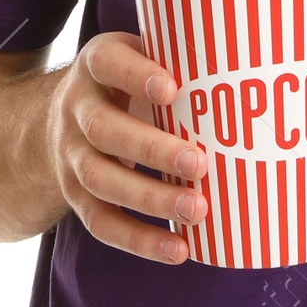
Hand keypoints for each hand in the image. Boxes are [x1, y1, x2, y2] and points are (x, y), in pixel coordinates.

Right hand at [45, 31, 208, 263]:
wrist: (58, 119)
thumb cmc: (126, 83)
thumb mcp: (141, 56)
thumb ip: (177, 58)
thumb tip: (247, 67)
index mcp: (96, 66)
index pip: (108, 63)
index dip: (135, 75)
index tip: (172, 88)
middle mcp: (76, 110)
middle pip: (104, 130)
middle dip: (151, 149)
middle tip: (199, 163)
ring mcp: (70, 156)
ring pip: (101, 180)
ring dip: (150, 199)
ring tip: (196, 210)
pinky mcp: (74, 196)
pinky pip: (102, 223)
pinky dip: (139, 240)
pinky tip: (178, 249)